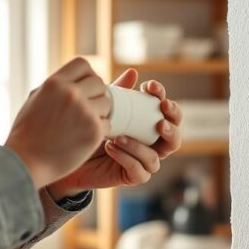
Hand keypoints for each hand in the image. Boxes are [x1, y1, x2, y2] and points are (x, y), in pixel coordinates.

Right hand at [5, 58, 110, 187]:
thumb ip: (56, 86)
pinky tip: (85, 136)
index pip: (83, 64)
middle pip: (98, 83)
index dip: (85, 75)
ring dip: (100, 112)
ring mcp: (85, 112)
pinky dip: (100, 130)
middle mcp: (71, 94)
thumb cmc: (27, 132)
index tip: (82, 87)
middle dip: (95, 94)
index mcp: (54, 83)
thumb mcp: (35, 99)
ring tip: (84, 123)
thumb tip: (75, 77)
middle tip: (86, 108)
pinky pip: (108, 123)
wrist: (25, 163)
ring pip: (107, 103)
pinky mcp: (94, 131)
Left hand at [47, 69, 182, 197]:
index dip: (163, 97)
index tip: (149, 86)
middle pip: (175, 137)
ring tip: (120, 136)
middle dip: (171, 125)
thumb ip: (120, 93)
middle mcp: (152, 144)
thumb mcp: (106, 109)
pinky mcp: (133, 177)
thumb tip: (133, 72)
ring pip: (155, 157)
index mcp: (150, 125)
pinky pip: (139, 170)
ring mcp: (144, 162)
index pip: (167, 111)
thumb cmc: (93, 128)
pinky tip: (111, 147)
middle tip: (159, 118)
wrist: (73, 154)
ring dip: (138, 145)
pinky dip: (126, 157)